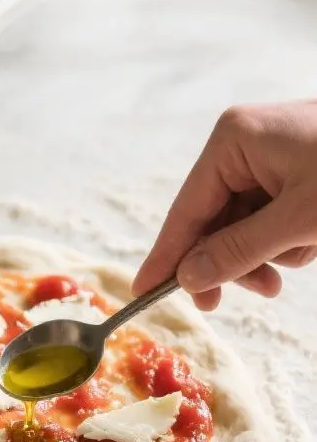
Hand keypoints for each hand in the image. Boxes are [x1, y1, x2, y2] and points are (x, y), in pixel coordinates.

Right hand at [133, 100, 316, 310]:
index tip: (142, 293)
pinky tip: (308, 246)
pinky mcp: (293, 169)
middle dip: (229, 261)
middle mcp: (243, 143)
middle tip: (232, 300)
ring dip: (262, 256)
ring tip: (288, 271)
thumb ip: (239, 252)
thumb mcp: (298, 222)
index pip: (186, 209)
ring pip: (240, 225)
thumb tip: (188, 278)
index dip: (167, 256)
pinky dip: (284, 242)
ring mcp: (269, 155)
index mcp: (233, 140)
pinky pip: (268, 218)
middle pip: (211, 220)